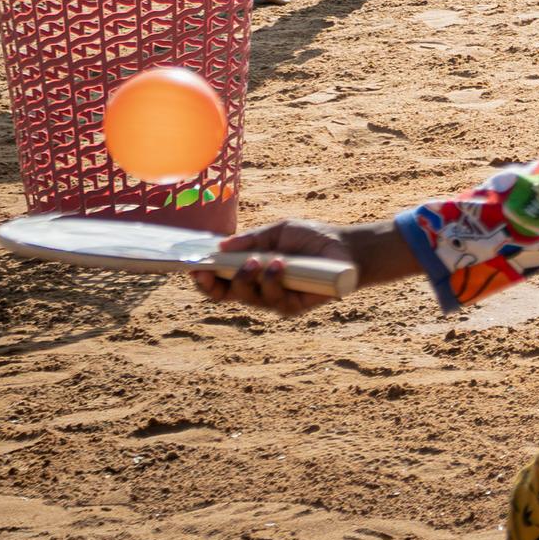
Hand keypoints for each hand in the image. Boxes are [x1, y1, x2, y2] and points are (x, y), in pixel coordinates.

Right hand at [192, 218, 362, 318]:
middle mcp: (258, 289)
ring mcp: (275, 300)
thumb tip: (221, 246)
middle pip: (226, 295)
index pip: (219, 282)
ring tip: (258, 260)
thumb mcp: (279, 232)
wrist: (346, 247)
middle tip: (211, 269)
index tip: (192, 268)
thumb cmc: (311, 238)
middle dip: (215, 283)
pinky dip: (274, 281)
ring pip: (249, 297)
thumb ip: (252, 239)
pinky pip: (276, 300)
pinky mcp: (293, 307)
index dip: (203, 279)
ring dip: (248, 278)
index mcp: (250, 271)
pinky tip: (279, 265)